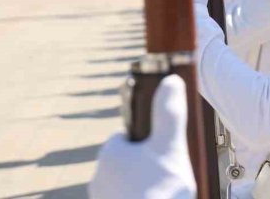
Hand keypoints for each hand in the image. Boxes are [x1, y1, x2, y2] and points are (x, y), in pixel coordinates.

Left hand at [89, 75, 195, 198]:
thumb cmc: (160, 192)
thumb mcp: (170, 146)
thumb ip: (169, 113)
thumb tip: (171, 81)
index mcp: (110, 154)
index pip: (125, 139)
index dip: (147, 144)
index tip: (163, 153)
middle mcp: (99, 178)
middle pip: (127, 164)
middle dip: (145, 168)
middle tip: (167, 177)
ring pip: (125, 187)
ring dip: (141, 188)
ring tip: (163, 193)